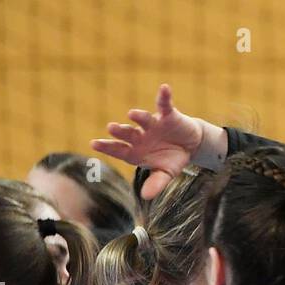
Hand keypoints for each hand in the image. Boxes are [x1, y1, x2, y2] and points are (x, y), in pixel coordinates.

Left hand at [92, 84, 213, 199]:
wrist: (189, 146)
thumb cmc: (172, 160)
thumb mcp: (166, 174)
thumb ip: (156, 184)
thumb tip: (145, 196)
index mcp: (136, 151)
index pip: (118, 149)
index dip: (107, 146)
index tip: (94, 144)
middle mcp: (141, 136)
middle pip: (128, 133)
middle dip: (120, 131)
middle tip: (111, 129)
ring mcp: (153, 124)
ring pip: (143, 119)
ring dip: (139, 116)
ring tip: (132, 114)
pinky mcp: (167, 115)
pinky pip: (164, 104)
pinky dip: (165, 96)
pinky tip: (164, 88)